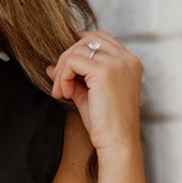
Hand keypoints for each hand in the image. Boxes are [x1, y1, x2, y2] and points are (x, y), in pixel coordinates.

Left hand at [44, 30, 143, 157]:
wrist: (117, 144)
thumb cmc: (105, 126)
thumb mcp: (89, 95)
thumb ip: (73, 78)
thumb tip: (51, 67)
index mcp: (130, 63)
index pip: (101, 38)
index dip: (79, 50)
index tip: (67, 72)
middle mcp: (127, 59)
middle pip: (88, 38)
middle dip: (68, 57)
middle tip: (60, 84)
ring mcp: (118, 63)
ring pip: (78, 48)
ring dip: (63, 68)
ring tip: (62, 92)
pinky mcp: (105, 72)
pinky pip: (73, 61)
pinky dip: (63, 76)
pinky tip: (65, 95)